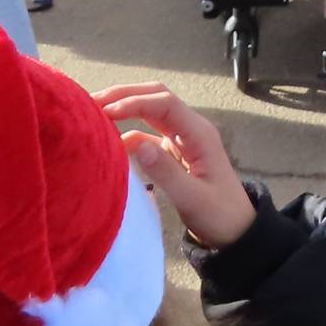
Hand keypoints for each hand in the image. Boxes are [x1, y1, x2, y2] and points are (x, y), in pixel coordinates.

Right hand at [93, 82, 255, 247]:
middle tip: (90, 103)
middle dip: (124, 95)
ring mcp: (181, 138)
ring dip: (123, 109)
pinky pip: (146, 134)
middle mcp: (190, 129)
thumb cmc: (219, 214)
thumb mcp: (193, 198)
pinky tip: (107, 142)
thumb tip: (134, 144)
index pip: (164, 104)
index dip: (133, 102)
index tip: (104, 111)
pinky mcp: (172, 152)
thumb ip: (166, 172)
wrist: (235, 230)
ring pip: (149, 112)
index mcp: (199, 133)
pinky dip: (126, 133)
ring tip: (91, 115)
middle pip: (155, 98)